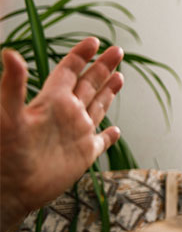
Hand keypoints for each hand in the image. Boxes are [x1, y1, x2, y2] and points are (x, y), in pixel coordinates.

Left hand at [1, 37, 123, 231]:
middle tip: (117, 51)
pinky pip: (100, 142)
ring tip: (119, 77)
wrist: (8, 190)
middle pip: (89, 84)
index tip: (94, 41)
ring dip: (108, 92)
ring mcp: (76, 134)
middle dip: (103, 67)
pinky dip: (109, 136)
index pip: (69, 71)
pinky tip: (115, 131)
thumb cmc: (3, 153)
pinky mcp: (83, 155)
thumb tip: (9, 53)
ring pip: (97, 107)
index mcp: (52, 101)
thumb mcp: (7, 114)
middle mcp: (66, 114)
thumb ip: (12, 84)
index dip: (81, 55)